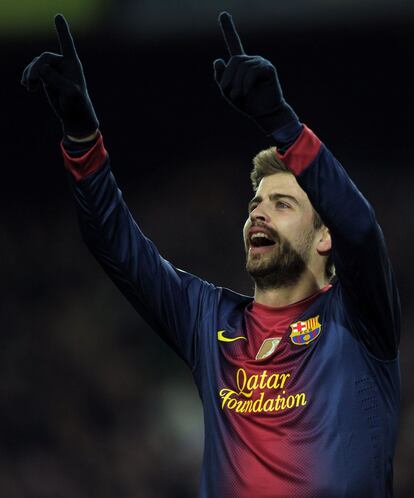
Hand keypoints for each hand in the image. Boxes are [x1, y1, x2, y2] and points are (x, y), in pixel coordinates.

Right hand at [21, 14, 98, 137]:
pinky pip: (33, 72)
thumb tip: (41, 69)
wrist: (75, 116)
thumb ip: (56, 79)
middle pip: (44, 58)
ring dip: (30, 74)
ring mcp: (54, 70)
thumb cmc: (77, 104)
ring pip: (36, 65)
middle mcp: (63, 64)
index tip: (58, 15)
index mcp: (72, 64)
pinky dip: (28, 77)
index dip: (62, 30)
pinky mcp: (47, 77)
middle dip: (36, 68)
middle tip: (31, 81)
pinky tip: (27, 87)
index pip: (66, 44)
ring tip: (28, 86)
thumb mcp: (69, 93)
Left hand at [213, 12, 297, 133]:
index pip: (233, 43)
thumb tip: (218, 59)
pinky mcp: (268, 69)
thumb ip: (221, 77)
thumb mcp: (228, 92)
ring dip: (237, 85)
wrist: (264, 114)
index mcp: (240, 64)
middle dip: (228, 79)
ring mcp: (260, 63)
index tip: (223, 14)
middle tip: (231, 94)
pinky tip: (247, 92)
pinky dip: (246, 84)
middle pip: (234, 61)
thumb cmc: (247, 104)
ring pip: (242, 68)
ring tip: (240, 96)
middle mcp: (251, 60)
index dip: (228, 29)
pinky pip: (252, 72)